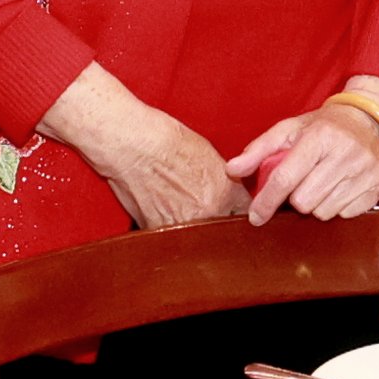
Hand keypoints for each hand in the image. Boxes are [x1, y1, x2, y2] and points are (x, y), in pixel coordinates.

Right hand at [37, 61, 249, 226]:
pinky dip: (171, 228)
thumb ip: (224, 180)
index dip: (241, 210)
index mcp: (223, 193)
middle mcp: (205, 214)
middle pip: (222, 228)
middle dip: (219, 221)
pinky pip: (172, 236)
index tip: (237, 209)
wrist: (133, 145)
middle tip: (207, 207)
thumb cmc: (167, 141)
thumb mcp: (209, 155)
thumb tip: (231, 193)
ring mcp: (180, 227)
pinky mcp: (157, 231)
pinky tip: (165, 208)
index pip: (244, 212)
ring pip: (197, 237)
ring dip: (195, 227)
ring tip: (182, 205)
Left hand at [227, 100, 378, 225]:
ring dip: (316, 204)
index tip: (255, 216)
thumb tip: (232, 168)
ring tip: (321, 184)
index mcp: (320, 136)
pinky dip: (337, 206)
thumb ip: (260, 149)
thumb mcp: (291, 128)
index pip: (286, 177)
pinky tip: (339, 188)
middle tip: (302, 184)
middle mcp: (346, 152)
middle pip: (304, 201)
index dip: (266, 201)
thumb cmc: (324, 127)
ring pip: (324, 212)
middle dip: (296, 198)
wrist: (370, 121)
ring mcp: (366, 170)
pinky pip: (346, 215)